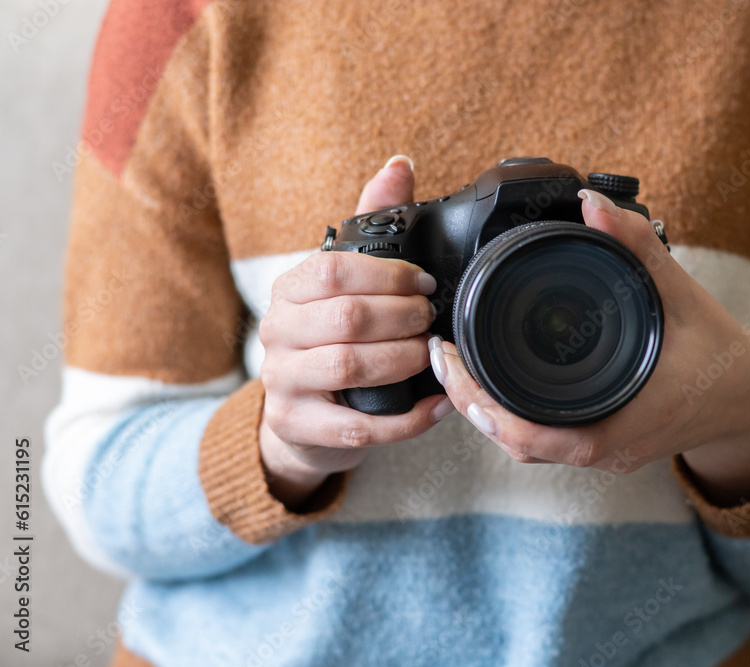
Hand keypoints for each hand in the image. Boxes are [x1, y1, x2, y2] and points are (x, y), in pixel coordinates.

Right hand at [258, 155, 453, 507]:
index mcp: (290, 289)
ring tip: (432, 355)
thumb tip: (400, 166)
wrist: (302, 415)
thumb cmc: (331, 339)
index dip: (389, 275)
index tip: (425, 284)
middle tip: (432, 319)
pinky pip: (358, 429)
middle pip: (346, 317)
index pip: (334, 270)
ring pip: (348, 366)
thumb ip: (371, 224)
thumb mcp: (344, 282)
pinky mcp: (298, 427)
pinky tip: (437, 404)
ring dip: (403, 360)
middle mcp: (277, 332)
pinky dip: (408, 418)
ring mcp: (282, 383)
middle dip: (403, 317)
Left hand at [430, 188, 749, 505]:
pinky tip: (491, 384)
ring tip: (454, 367)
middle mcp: (608, 448)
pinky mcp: (603, 445)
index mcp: (624, 423)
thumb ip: (638, 248)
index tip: (452, 363)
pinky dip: (511, 416)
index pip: (537, 437)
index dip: (485, 407)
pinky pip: (545, 442)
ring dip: (486, 412)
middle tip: (439, 356)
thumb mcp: (684, 294)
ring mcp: (604, 452)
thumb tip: (592, 203)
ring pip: (528, 447)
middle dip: (471, 404)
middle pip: (518, 444)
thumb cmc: (723, 354)